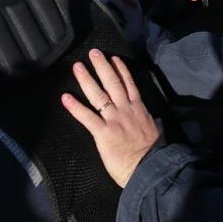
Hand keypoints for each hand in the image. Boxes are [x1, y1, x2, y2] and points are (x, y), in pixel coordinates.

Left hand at [61, 50, 158, 187]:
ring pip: (99, 95)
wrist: (150, 167)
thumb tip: (157, 122)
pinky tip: (65, 97)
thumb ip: (154, 124)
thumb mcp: (157, 132)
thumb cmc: (154, 153)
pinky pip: (87, 117)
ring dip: (87, 79)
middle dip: (102, 67)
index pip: (129, 85)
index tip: (114, 59)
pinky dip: (75, 107)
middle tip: (93, 53)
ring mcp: (114, 120)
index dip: (121, 70)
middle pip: (113, 83)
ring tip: (78, 67)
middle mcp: (125, 110)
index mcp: (139, 110)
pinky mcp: (103, 132)